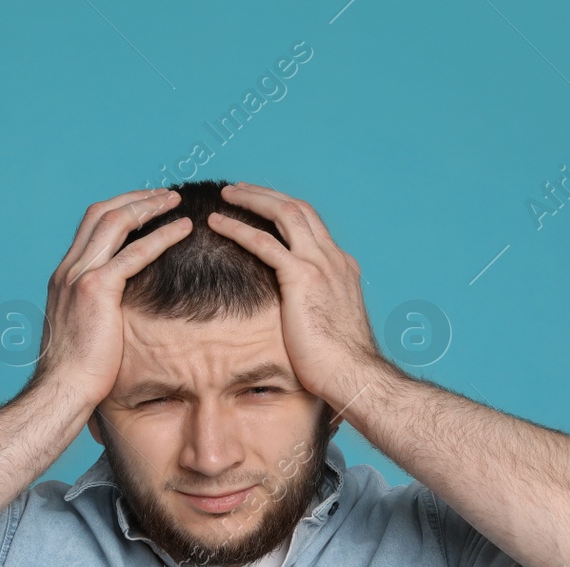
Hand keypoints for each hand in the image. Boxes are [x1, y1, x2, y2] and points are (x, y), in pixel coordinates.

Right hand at [31, 189, 191, 406]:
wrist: (63, 389)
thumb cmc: (77, 372)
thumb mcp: (86, 332)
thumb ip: (98, 312)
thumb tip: (119, 316)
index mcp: (65, 277)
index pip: (90, 227)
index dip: (120, 210)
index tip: (146, 207)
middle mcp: (68, 269)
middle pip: (101, 213)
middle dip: (134, 198)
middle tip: (165, 194)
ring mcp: (79, 276)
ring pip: (115, 222)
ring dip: (148, 206)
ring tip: (176, 201)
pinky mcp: (96, 290)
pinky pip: (133, 253)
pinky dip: (160, 236)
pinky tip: (183, 229)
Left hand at [209, 182, 386, 411]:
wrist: (353, 375)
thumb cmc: (338, 364)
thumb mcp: (327, 326)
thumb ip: (313, 309)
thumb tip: (296, 318)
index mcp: (341, 268)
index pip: (311, 226)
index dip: (285, 211)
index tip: (263, 206)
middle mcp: (334, 258)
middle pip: (298, 209)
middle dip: (267, 194)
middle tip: (240, 189)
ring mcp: (320, 264)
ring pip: (284, 213)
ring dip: (253, 199)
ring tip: (227, 194)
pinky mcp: (302, 278)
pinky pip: (264, 242)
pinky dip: (238, 228)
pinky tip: (217, 223)